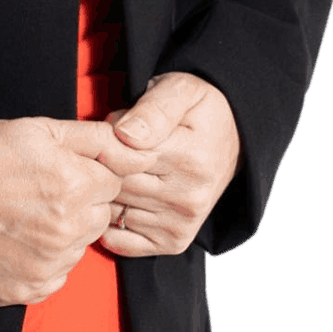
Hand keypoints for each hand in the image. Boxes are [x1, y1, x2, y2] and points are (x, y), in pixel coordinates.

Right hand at [0, 116, 122, 307]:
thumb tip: (138, 148)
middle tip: (36, 191)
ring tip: (19, 215)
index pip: (112, 182)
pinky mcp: (26, 291)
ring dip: (60, 234)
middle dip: (78, 204)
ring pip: (77, 248)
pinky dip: (39, 262)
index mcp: (74, 185)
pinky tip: (12, 240)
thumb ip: (94, 138)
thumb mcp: (36, 129)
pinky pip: (53, 278)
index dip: (85, 172)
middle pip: (98, 217)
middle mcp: (67, 230)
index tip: (56, 170)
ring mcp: (47, 265)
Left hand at [95, 72, 242, 257]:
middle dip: (101, 165)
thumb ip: (152, 110)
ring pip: (113, 210)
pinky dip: (109, 223)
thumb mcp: (180, 90)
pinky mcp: (174, 241)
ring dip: (102, 192)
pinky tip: (115, 201)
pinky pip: (122, 240)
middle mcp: (188, 197)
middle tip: (105, 148)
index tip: (110, 128)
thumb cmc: (198, 110)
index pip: (122, 155)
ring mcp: (182, 223)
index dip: (105, 139)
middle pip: (115, 184)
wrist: (231, 138)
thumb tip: (125, 135)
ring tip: (111, 171)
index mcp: (190, 158)